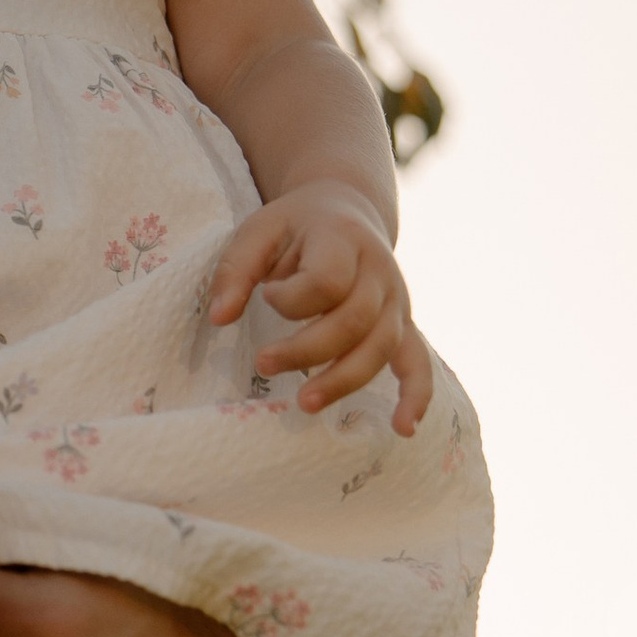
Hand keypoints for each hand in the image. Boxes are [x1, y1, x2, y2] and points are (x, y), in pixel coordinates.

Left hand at [207, 183, 432, 433]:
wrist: (345, 208)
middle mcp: (378, 272)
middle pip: (354, 321)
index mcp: (343, 240)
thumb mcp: (258, 230)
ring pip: (380, 347)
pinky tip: (403, 428)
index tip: (265, 296)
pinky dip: (416, 395)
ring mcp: (396, 300)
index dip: (292, 298)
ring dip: (344, 380)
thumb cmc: (295, 226)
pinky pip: (418, 362)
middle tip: (263, 364)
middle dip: (307, 350)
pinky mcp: (402, 324)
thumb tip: (219, 319)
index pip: (327, 281)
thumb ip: (235, 271)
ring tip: (305, 403)